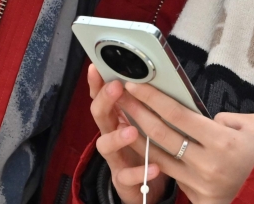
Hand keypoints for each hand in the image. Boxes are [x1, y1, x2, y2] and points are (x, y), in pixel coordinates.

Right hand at [88, 65, 169, 203]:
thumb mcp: (144, 122)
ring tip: (130, 130)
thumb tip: (157, 76)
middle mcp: (111, 136)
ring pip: (105, 146)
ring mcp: (115, 159)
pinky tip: (154, 167)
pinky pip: (127, 177)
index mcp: (117, 119)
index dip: (97, 83)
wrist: (144, 187)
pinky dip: (139, 172)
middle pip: (100, 116)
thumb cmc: (146, 148)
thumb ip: (145, 103)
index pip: (102, 97)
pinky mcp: (123, 181)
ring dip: (116, 137)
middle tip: (115, 87)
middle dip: (105, 100)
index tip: (96, 67)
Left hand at [116, 81, 253, 203]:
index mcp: (223, 142)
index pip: (178, 115)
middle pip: (162, 135)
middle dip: (137, 112)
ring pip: (160, 157)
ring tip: (123, 118)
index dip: (153, 99)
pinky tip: (142, 144)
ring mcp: (202, 185)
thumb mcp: (252, 125)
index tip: (134, 84)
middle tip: (119, 95)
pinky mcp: (199, 199)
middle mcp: (209, 165)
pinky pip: (173, 175)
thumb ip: (222, 118)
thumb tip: (198, 119)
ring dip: (138, 136)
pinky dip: (155, 158)